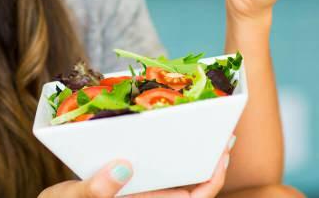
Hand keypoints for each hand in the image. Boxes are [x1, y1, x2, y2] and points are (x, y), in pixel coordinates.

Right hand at [37, 138, 232, 196]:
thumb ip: (95, 190)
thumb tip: (123, 169)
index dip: (212, 180)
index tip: (222, 153)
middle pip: (191, 188)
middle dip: (209, 162)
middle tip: (223, 130)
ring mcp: (139, 194)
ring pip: (176, 178)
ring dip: (191, 156)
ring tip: (203, 127)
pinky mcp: (128, 185)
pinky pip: (156, 170)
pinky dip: (166, 152)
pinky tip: (166, 131)